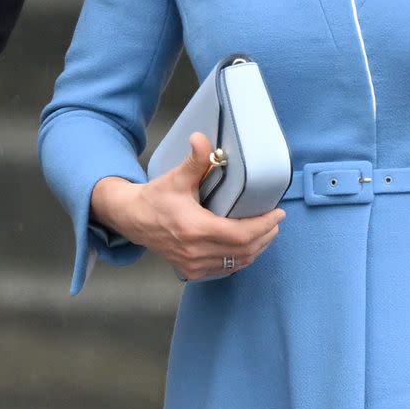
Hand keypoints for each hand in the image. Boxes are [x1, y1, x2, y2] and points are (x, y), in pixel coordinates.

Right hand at [90, 132, 285, 280]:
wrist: (131, 219)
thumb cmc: (155, 198)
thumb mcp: (176, 177)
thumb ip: (195, 160)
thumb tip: (202, 138)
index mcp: (195, 229)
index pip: (240, 235)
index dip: (263, 226)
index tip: (278, 213)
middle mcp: (195, 252)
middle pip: (243, 251)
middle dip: (265, 236)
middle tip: (276, 221)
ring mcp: (193, 265)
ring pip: (236, 263)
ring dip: (256, 249)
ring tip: (267, 232)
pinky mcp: (190, 270)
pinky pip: (224, 269)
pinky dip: (240, 259)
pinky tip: (247, 247)